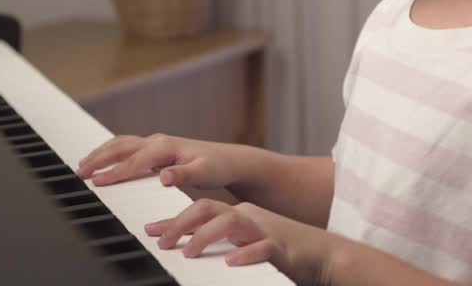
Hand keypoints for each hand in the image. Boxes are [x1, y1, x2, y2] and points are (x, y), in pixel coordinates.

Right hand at [76, 134, 243, 188]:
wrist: (228, 160)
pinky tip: (102, 162)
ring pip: (121, 144)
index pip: (135, 161)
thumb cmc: (217, 167)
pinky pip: (127, 148)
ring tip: (83, 166)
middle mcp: (158, 142)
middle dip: (98, 158)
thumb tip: (164, 177)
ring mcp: (155, 144)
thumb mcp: (205, 173)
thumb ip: (184, 174)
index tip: (97, 183)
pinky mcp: (155, 149)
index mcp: (166, 147)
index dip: (116, 172)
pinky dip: (110, 153)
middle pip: (121, 146)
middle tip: (79, 172)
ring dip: (101, 153)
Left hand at [146, 199, 334, 284]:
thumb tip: (182, 245)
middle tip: (161, 241)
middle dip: (181, 223)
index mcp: (236, 216)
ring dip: (207, 236)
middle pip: (208, 209)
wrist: (323, 254)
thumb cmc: (278, 250)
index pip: (198, 210)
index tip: (148, 231)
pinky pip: (263, 247)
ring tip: (189, 252)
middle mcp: (247, 218)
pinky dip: (247, 254)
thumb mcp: (241, 244)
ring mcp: (264, 230)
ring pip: (231, 223)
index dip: (172, 220)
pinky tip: (232, 262)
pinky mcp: (283, 247)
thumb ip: (214, 241)